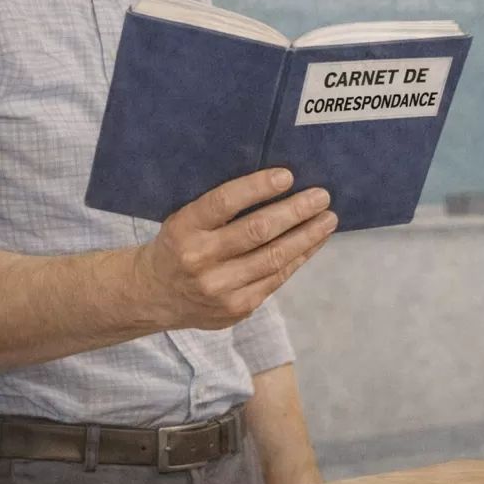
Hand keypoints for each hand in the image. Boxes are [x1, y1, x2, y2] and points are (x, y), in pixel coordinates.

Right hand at [134, 168, 335, 330]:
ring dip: (307, 236)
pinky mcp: (237, 307)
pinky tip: (314, 242)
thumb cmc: (179, 244)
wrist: (154, 295)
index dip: (257, 188)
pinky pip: (277, 278)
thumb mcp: (185, 220)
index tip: (287, 176)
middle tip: (321, 196)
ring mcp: (219, 288)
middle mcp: (198, 260)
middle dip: (295, 212)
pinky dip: (300, 257)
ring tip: (328, 219)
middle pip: (256, 231)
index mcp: (182, 229)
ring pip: (274, 258)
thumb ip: (220, 208)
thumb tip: (278, 182)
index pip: (223, 203)